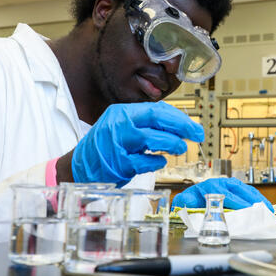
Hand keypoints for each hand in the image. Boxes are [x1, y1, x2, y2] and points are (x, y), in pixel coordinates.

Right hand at [71, 102, 203, 186]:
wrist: (79, 166)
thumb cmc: (106, 146)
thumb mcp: (122, 126)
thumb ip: (146, 124)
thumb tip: (178, 124)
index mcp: (122, 112)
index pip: (157, 109)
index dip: (179, 118)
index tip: (193, 126)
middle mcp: (119, 124)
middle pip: (157, 118)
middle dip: (182, 126)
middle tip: (196, 134)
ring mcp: (117, 143)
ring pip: (153, 139)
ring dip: (172, 144)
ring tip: (180, 148)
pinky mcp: (118, 164)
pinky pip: (145, 161)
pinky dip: (157, 162)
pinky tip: (160, 162)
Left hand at [171, 177, 273, 211]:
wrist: (191, 197)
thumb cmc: (190, 202)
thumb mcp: (185, 203)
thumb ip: (184, 203)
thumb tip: (184, 204)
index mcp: (209, 186)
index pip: (226, 195)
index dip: (237, 202)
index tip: (247, 209)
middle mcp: (220, 182)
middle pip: (238, 190)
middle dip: (251, 200)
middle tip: (262, 210)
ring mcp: (228, 183)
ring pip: (245, 188)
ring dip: (257, 198)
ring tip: (268, 208)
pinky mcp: (234, 187)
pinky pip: (247, 190)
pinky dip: (257, 197)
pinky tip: (265, 205)